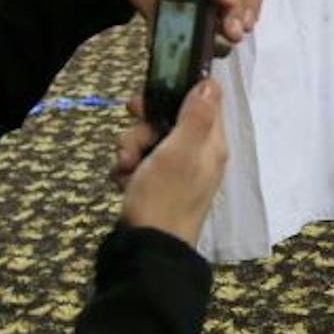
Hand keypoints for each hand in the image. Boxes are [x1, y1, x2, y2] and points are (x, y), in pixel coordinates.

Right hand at [112, 80, 226, 244]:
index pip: (201, 101)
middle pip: (167, 121)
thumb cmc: (164, 197)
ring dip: (131, 150)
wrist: (148, 250)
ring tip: (125, 170)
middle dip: (142, 129)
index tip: (144, 103)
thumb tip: (211, 83)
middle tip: (131, 146)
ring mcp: (178, 172)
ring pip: (150, 141)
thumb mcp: (180, 151)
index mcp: (211, 144)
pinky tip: (121, 181)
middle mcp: (198, 155)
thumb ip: (196, 116)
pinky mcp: (158, 186)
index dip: (173, 95)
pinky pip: (141, 164)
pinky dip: (129, 169)